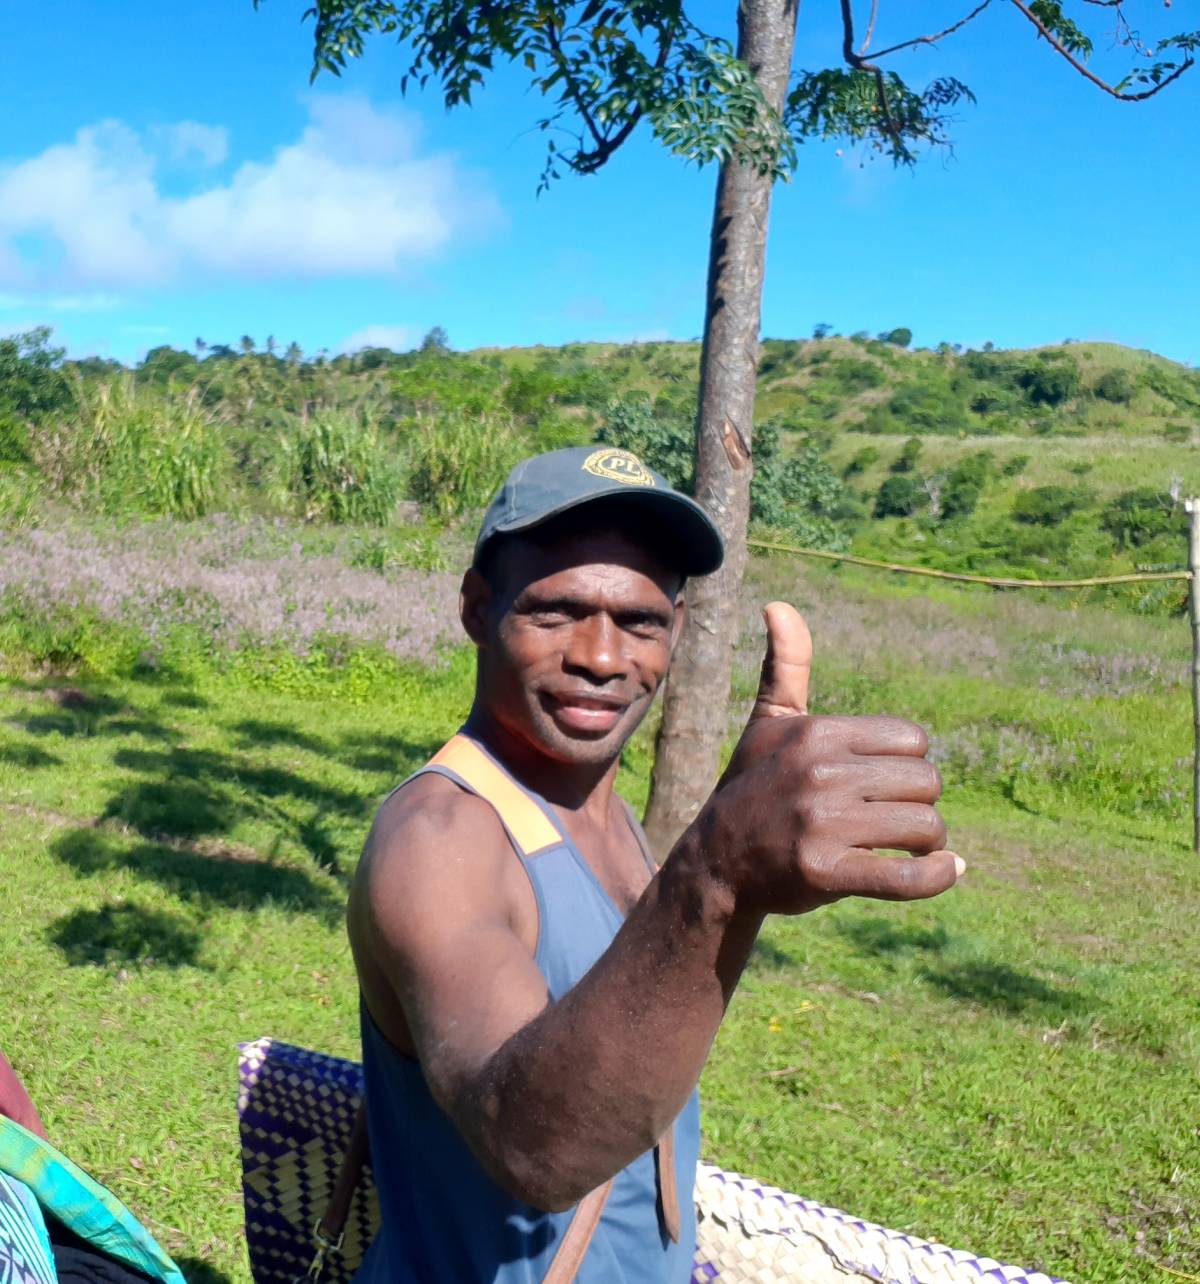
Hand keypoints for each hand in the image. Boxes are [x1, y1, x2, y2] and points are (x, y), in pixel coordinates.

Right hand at [692, 601, 963, 916]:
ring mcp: (822, 825)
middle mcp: (820, 774)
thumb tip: (778, 604)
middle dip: (919, 804)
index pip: (912, 740)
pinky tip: (947, 870)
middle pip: (927, 782)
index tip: (881, 783)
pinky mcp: (825, 873)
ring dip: (927, 844)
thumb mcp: (768, 722)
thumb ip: (787, 665)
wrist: (717, 861)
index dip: (906, 764)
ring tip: (902, 847)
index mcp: (818, 733)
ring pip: (925, 827)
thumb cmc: (754, 786)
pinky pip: (906, 877)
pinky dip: (937, 877)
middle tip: (892, 820)